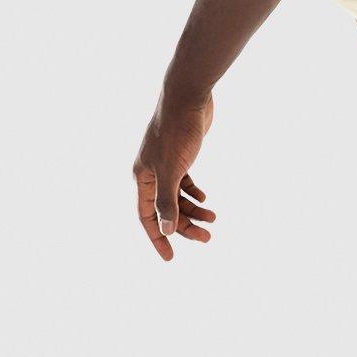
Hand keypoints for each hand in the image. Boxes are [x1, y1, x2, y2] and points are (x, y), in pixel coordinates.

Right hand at [133, 89, 216, 260]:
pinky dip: (194, 193)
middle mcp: (150, 173)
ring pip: (177, 196)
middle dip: (184, 226)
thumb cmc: (176, 132)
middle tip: (207, 238)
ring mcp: (165, 164)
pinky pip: (184, 182)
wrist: (188, 98)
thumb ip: (167, 201)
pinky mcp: (180, 155)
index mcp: (142, 178)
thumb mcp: (172, 170)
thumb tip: (166, 230)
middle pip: (165, 209)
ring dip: (193, 210)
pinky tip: (206, 201)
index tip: (170, 258)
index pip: (146, 217)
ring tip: (214, 220)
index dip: (158, 238)